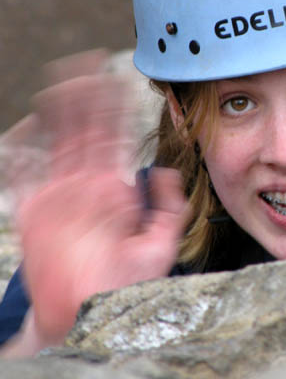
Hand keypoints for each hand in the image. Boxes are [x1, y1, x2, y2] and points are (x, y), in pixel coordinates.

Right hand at [3, 51, 187, 345]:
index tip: (119, 78)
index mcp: (113, 189)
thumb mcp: (157, 246)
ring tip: (62, 82)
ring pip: (59, 142)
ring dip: (60, 112)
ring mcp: (60, 195)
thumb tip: (165, 171)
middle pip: (86, 130)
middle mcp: (86, 186)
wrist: (88, 315)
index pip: (114, 138)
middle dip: (87, 97)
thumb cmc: (123, 285)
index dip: (116, 108)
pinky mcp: (37, 212)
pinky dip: (24, 151)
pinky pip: (28, 175)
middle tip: (87, 64)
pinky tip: (29, 125)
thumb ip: (167, 210)